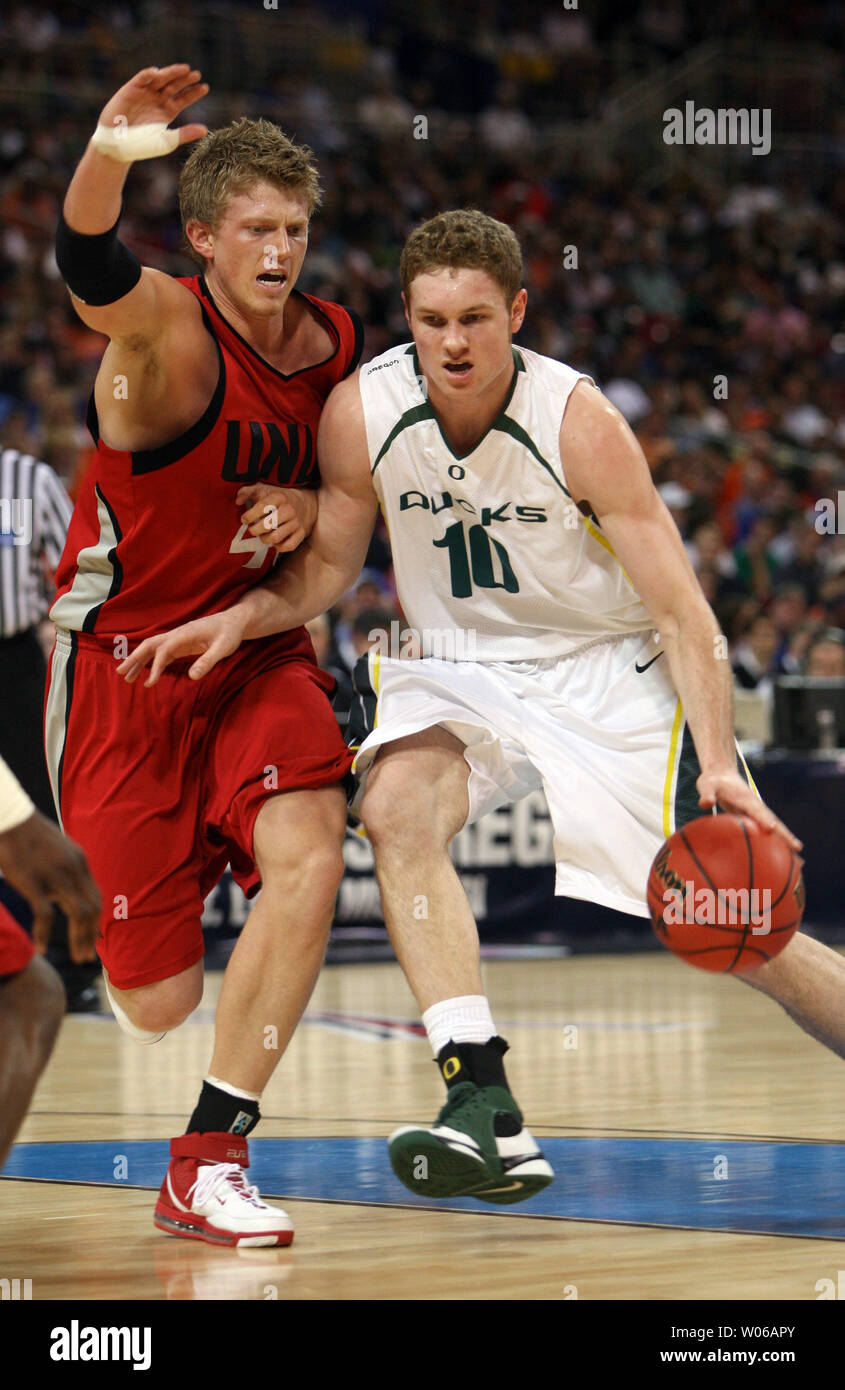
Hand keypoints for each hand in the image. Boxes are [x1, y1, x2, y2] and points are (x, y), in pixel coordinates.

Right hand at [0, 813, 99, 963]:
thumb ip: (65, 868)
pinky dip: (45, 934)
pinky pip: (45, 914)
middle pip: (92, 908)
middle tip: (87, 956)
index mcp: (79, 861)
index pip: (96, 896)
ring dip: (80, 939)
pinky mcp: (33, 881)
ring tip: (77, 957)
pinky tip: (41, 948)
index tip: (93, 937)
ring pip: (78, 913)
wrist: (9, 818)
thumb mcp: (56, 849)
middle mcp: (73, 868)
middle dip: (91, 934)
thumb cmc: (27, 835)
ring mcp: (55, 875)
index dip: (96, 920)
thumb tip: (67, 888)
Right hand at [98, 64, 208, 149]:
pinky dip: (148, 75)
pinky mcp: (130, 90)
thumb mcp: (167, 141)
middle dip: (185, 80)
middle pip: (174, 86)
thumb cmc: (142, 146)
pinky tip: (158, 73)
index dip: (194, 92)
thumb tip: (206, 130)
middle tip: (197, 74)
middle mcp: (157, 99)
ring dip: (171, 73)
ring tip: (184, 70)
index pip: (183, 98)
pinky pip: (141, 79)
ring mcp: (145, 93)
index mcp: (168, 111)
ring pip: (160, 79)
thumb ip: (185, 134)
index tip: (205, 87)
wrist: (118, 146)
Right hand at [116, 608, 246, 685]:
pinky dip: (151, 662)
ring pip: (152, 648)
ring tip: (127, 677)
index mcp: (185, 634)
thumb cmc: (230, 634)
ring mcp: (177, 639)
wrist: (233, 622)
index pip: (164, 649)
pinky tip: (145, 674)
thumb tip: (193, 677)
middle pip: (149, 645)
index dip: (156, 666)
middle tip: (121, 673)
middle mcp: (177, 634)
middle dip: (134, 658)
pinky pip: (161, 653)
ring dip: (139, 661)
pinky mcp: (180, 644)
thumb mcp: (223, 648)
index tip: (149, 684)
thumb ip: (208, 661)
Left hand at [236, 483, 317, 553]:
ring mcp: (296, 522)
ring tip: (262, 535)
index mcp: (279, 496)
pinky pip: (288, 546)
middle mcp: (289, 509)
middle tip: (252, 528)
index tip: (244, 519)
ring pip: (275, 538)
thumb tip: (238, 501)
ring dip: (265, 539)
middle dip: (254, 530)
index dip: (249, 516)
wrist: (306, 502)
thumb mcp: (264, 489)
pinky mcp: (302, 533)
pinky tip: (275, 541)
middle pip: (267, 525)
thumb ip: (247, 492)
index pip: (262, 507)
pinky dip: (278, 547)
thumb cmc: (279, 498)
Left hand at [697, 769, 801, 851]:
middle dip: (785, 835)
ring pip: (775, 828)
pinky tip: (783, 859)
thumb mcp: (706, 785)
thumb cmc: (713, 781)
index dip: (763, 819)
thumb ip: (706, 794)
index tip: (771, 829)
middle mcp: (756, 807)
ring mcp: (757, 813)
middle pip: (774, 822)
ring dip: (786, 842)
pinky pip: (767, 833)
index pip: (756, 810)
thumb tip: (705, 804)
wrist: (722, 773)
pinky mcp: (755, 818)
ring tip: (799, 860)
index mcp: (746, 799)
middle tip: (797, 848)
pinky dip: (777, 844)